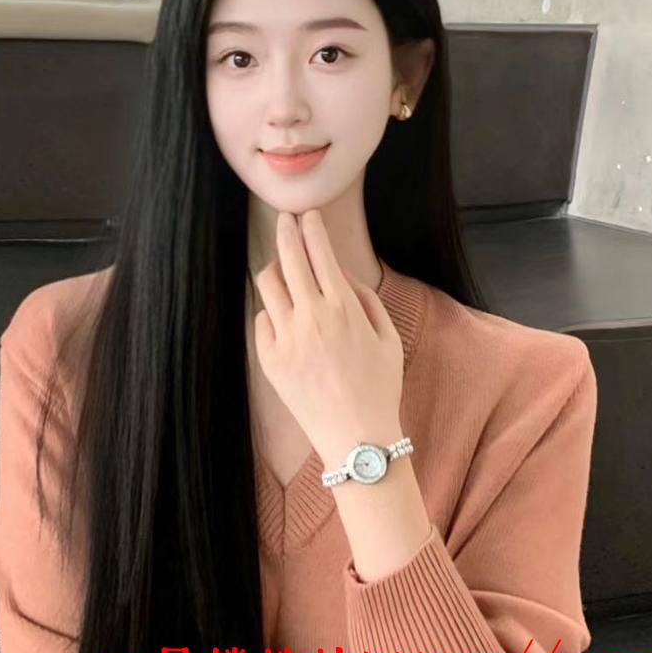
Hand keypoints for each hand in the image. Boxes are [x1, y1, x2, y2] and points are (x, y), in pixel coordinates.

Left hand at [252, 210, 403, 470]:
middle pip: (288, 258)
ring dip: (275, 269)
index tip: (308, 215)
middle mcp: (311, 316)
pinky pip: (262, 321)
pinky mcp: (270, 359)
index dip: (312, 228)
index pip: (320, 252)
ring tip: (282, 270)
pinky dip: (273, 314)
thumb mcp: (388, 337)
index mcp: (343, 307)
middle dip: (286, 231)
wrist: (357, 437)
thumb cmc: (379, 386)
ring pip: (268, 284)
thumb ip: (365, 299)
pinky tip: (286, 322)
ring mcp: (286, 338)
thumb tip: (341, 275)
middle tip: (285, 220)